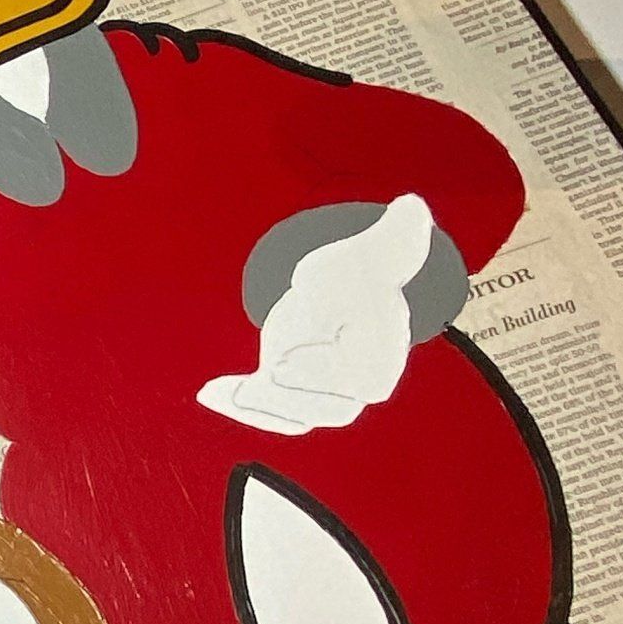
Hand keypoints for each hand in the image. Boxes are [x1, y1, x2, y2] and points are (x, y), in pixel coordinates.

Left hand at [197, 192, 435, 436]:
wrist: (336, 291)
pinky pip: (263, 411)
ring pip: (291, 415)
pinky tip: (209, 391)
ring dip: (258, 406)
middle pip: (327, 408)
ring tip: (223, 391)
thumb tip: (413, 208)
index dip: (329, 374)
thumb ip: (395, 239)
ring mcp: (317, 397)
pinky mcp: (285, 394)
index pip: (367, 386)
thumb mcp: (372, 254)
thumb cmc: (357, 273)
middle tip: (268, 368)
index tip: (289, 359)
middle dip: (293, 396)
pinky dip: (236, 404)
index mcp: (383, 362)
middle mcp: (354, 390)